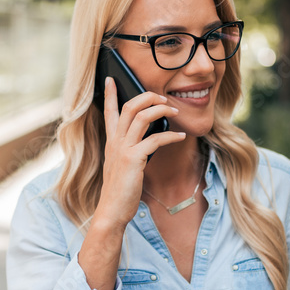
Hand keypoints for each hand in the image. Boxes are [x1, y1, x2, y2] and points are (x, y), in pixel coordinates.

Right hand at [95, 76, 184, 229]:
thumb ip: (130, 150)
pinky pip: (154, 139)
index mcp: (111, 142)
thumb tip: (147, 139)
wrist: (111, 211)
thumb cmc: (120, 191)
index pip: (109, 112)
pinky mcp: (133, 160)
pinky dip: (170, 135)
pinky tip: (180, 137)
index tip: (111, 78)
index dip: (111, 94)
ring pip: (140, 117)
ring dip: (160, 110)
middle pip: (129, 107)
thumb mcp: (122, 166)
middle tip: (162, 97)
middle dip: (147, 97)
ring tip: (175, 111)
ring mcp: (123, 150)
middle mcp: (115, 142)